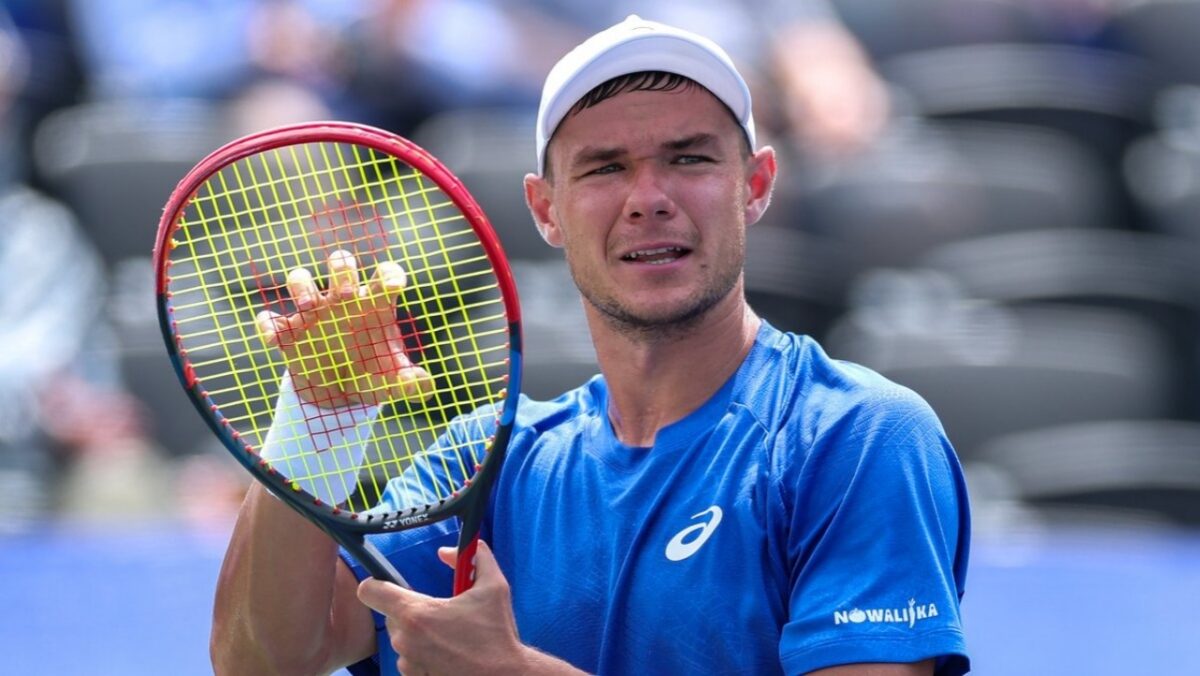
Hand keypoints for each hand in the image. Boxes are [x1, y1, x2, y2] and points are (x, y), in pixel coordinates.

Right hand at [256, 250, 433, 408]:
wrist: (338, 393)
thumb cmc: (371, 374)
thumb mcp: (392, 381)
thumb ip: (410, 383)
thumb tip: (426, 388)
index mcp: (374, 305)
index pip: (384, 275)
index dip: (390, 274)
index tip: (395, 284)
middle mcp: (342, 300)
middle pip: (340, 264)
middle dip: (341, 272)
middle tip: (344, 293)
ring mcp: (312, 313)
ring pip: (299, 278)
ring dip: (301, 285)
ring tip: (307, 306)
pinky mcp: (287, 333)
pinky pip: (270, 321)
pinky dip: (267, 326)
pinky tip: (274, 338)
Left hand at [357, 542, 535, 675]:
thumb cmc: (497, 635)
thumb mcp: (494, 587)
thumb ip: (474, 557)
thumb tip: (446, 551)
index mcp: (416, 614)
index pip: (370, 591)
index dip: (377, 584)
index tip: (391, 586)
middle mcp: (405, 641)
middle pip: (392, 616)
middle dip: (412, 612)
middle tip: (441, 614)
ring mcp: (408, 664)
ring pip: (402, 639)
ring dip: (418, 636)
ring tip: (448, 638)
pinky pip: (410, 660)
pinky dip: (423, 656)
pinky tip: (447, 656)